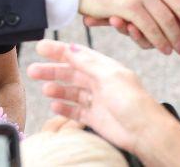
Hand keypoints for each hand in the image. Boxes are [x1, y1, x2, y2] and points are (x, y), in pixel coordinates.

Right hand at [27, 40, 164, 153]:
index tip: (41, 47)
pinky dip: (64, 108)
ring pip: (71, 91)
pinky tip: (55, 105)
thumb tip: (71, 48)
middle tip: (33, 70)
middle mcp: (100, 83)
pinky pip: (75, 110)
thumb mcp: (109, 76)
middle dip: (52, 70)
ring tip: (45, 89)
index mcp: (105, 68)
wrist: (146, 133)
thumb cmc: (134, 103)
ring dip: (56, 89)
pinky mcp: (95, 117)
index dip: (59, 50)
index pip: (78, 55)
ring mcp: (97, 100)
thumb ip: (87, 63)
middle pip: (71, 73)